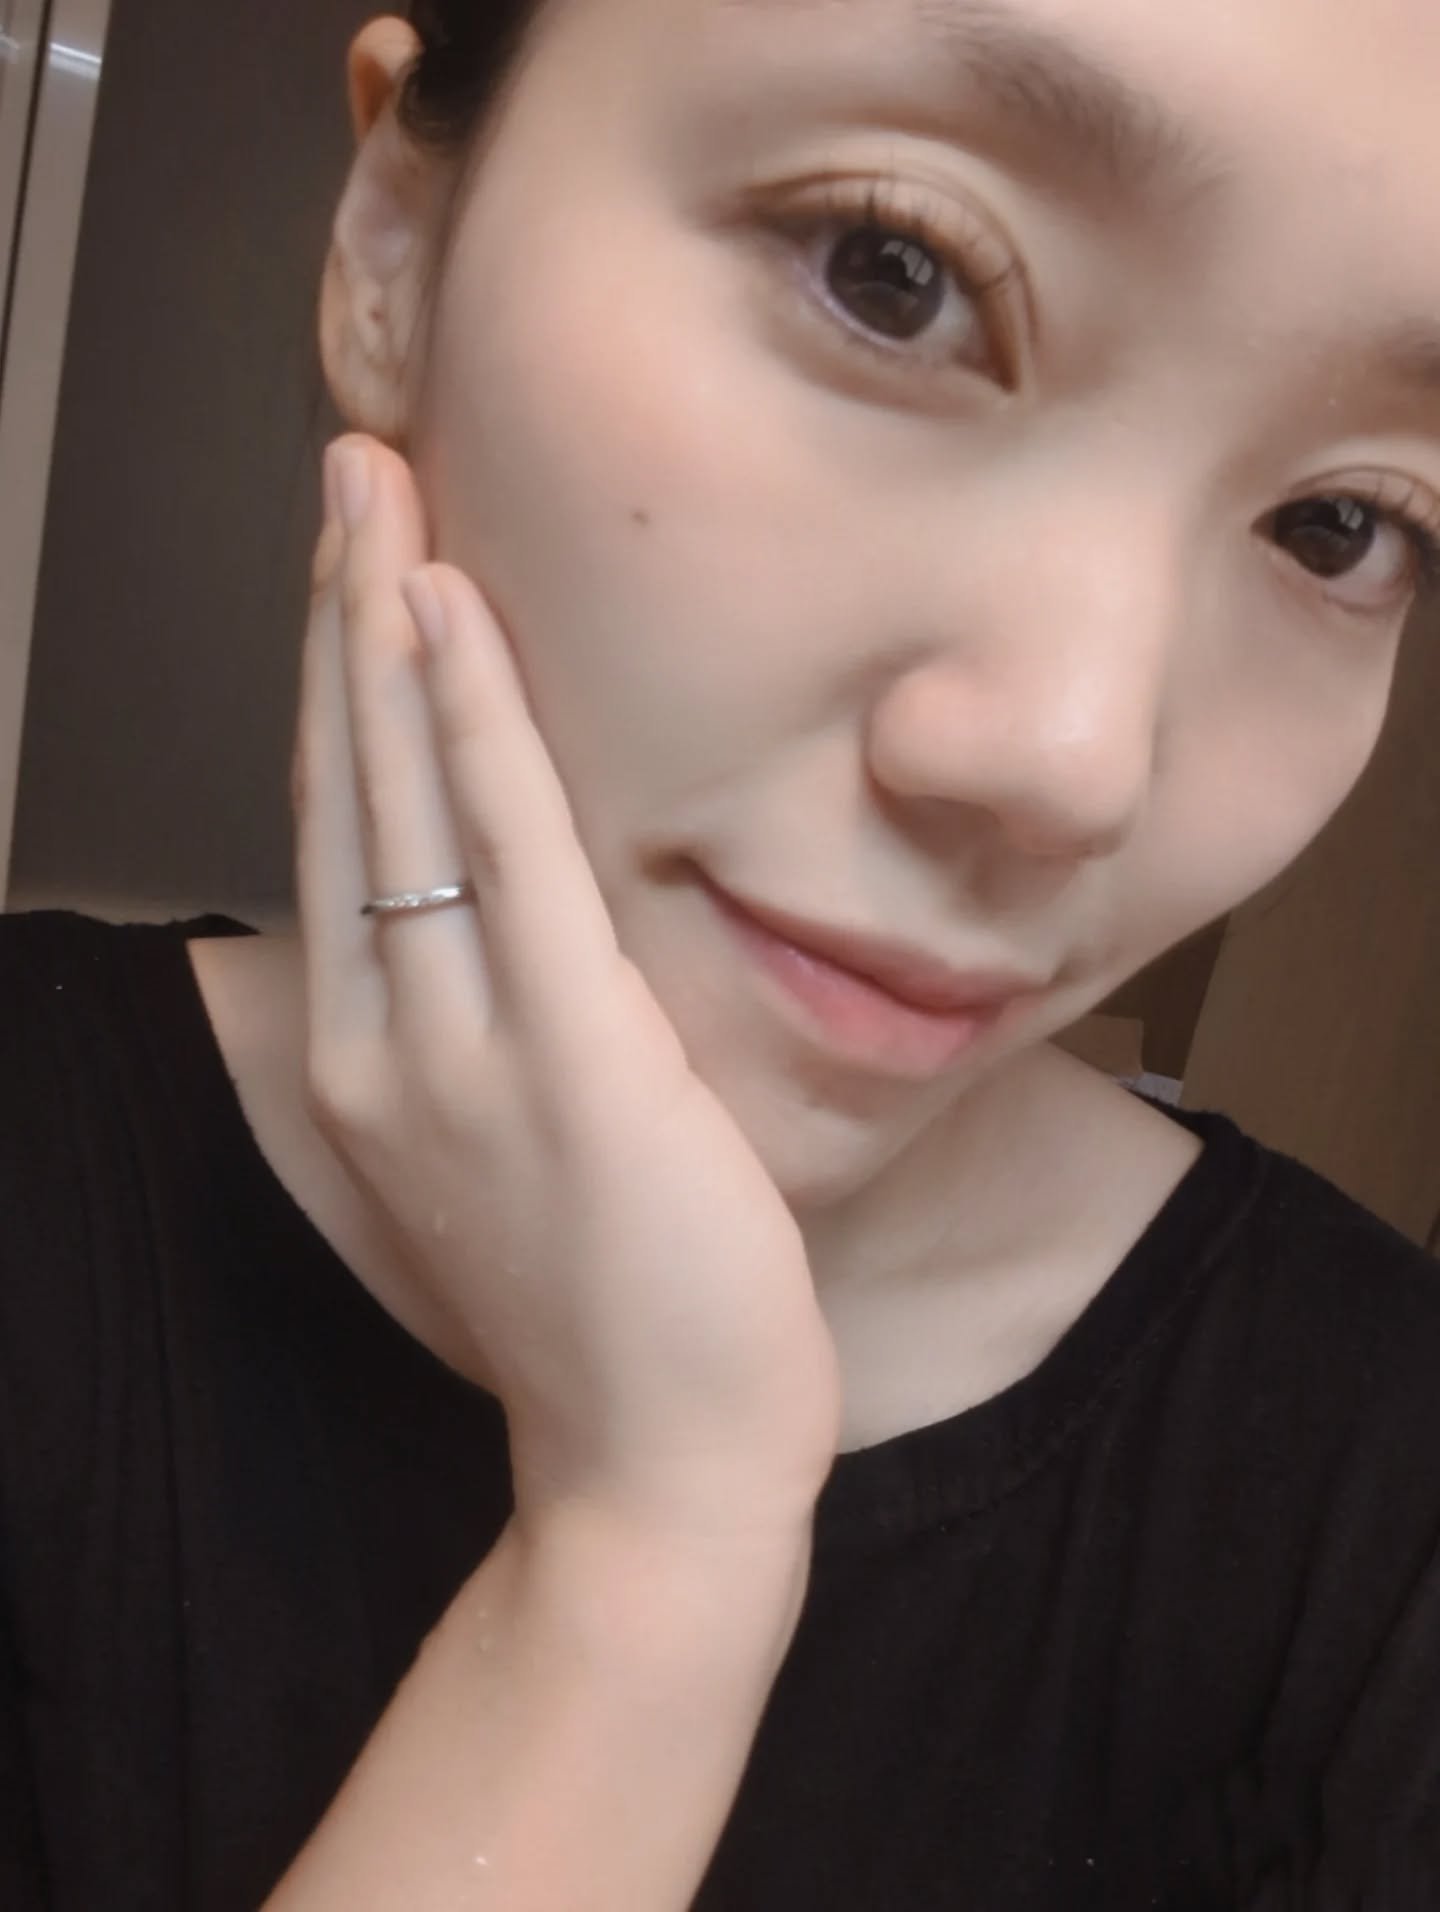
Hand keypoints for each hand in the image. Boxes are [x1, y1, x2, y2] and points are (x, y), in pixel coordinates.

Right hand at [292, 434, 842, 1545]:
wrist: (659, 1463)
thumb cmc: (608, 1311)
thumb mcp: (516, 1160)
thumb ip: (490, 1038)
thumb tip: (508, 932)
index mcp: (374, 1063)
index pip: (346, 836)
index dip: (344, 692)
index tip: (358, 572)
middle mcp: (386, 1043)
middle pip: (350, 788)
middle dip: (343, 615)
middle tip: (347, 471)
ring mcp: (461, 1050)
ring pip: (406, 799)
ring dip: (388, 629)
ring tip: (378, 492)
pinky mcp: (565, 1059)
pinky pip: (509, 860)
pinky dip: (474, 730)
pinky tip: (453, 617)